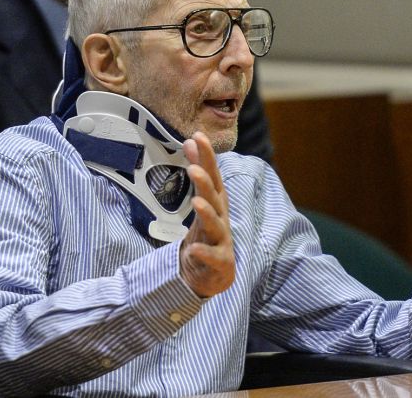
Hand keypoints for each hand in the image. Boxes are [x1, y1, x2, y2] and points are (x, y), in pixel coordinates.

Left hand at [178, 132, 234, 297]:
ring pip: (215, 225)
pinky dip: (203, 252)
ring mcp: (221, 241)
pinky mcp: (219, 262)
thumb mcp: (200, 201)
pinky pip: (211, 257)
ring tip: (196, 201)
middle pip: (215, 198)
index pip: (212, 176)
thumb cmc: (207, 234)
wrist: (214, 274)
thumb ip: (198, 171)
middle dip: (206, 182)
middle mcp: (221, 218)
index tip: (198, 136)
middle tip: (194, 168)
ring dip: (207, 212)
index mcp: (216, 203)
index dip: (207, 157)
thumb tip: (191, 140)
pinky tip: (193, 248)